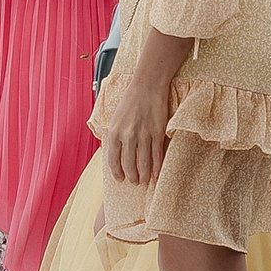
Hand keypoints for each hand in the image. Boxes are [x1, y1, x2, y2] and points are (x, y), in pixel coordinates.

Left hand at [103, 67, 174, 187]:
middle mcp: (127, 135)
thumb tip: (113, 151)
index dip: (116, 172)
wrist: (146, 86)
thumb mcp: (114, 117)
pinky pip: (157, 154)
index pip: (112, 159)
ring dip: (144, 175)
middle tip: (135, 183)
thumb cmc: (129, 101)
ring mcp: (143, 135)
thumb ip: (113, 134)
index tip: (120, 179)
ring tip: (145, 183)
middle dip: (132, 177)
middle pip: (128, 164)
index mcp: (113, 131)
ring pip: (143, 162)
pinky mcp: (157, 132)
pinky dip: (157, 166)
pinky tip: (157, 174)